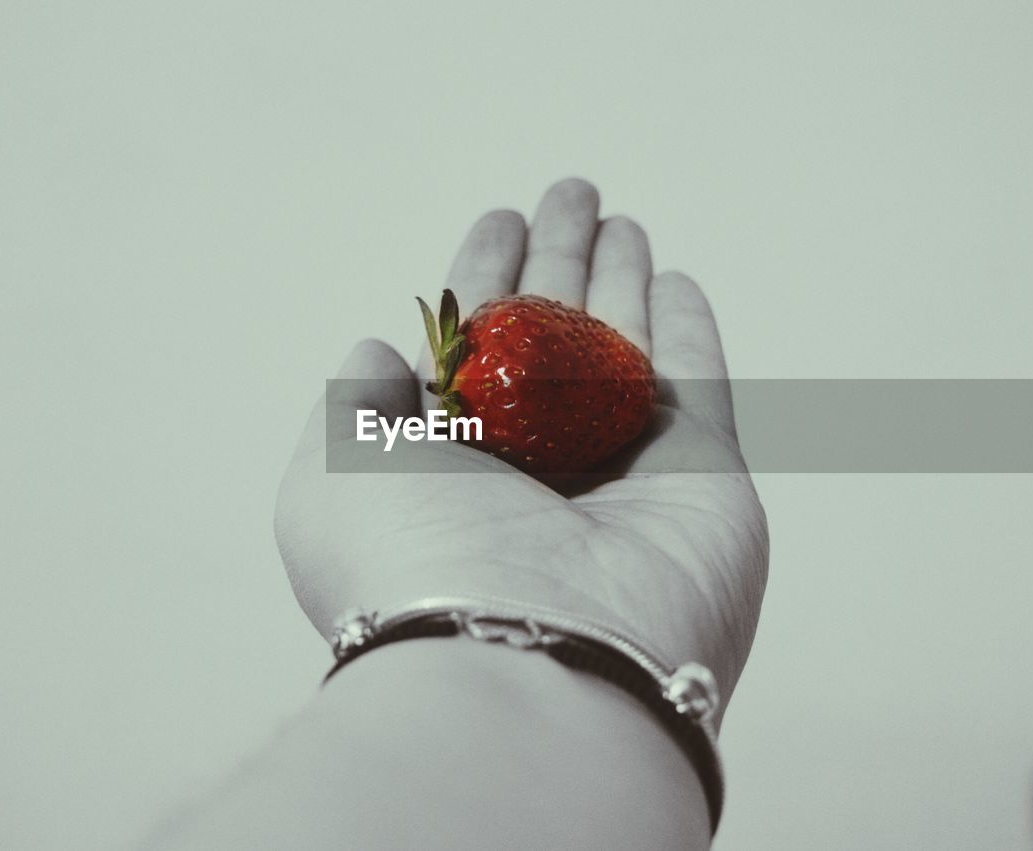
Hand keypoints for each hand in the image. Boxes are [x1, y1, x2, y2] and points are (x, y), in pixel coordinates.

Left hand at [275, 179, 768, 716]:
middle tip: (568, 191)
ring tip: (614, 215)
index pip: (472, 355)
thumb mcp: (331, 478)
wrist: (529, 658)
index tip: (499, 221)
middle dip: (557, 263)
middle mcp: (537, 476)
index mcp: (452, 472)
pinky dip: (688, 333)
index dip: (484, 281)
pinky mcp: (701, 481)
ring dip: (619, 280)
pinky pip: (695, 388)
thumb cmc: (412, 568)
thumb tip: (378, 353)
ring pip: (622, 352)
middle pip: (551, 341)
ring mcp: (623, 479)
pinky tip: (670, 278)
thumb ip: (351, 405)